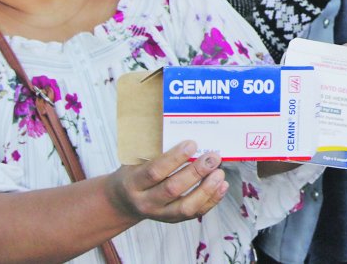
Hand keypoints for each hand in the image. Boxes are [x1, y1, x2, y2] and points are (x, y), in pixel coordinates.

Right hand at [104, 141, 228, 223]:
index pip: (154, 171)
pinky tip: (222, 185)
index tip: (192, 144)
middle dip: (195, 172)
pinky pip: (195, 213)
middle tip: (213, 157)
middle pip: (172, 189)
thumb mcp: (135, 160)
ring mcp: (160, 213)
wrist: (124, 202)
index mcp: (133, 182)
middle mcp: (145, 201)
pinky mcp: (173, 219)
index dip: (174, 158)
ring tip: (219, 173)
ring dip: (206, 189)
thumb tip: (182, 127)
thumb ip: (154, 149)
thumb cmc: (134, 173)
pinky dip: (211, 200)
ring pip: (185, 207)